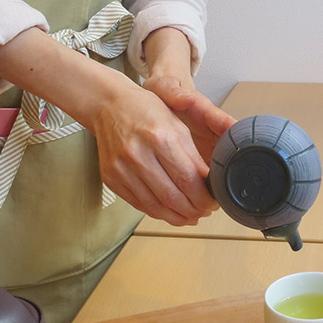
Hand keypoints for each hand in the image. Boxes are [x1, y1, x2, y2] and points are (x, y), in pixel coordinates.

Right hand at [88, 74, 219, 226]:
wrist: (110, 106)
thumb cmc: (145, 109)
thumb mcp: (177, 126)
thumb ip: (193, 156)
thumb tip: (208, 184)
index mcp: (159, 137)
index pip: (188, 179)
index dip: (204, 197)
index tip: (213, 201)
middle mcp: (138, 154)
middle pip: (173, 197)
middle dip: (194, 210)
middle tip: (204, 211)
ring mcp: (122, 168)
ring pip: (155, 207)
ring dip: (177, 216)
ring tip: (190, 215)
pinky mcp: (112, 178)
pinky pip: (139, 205)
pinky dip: (158, 212)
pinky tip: (170, 210)